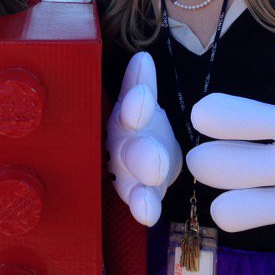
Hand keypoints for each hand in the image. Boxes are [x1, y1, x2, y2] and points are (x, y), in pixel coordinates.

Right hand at [107, 53, 181, 226]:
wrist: (146, 153)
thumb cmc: (142, 125)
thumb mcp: (140, 103)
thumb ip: (140, 84)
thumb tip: (142, 57)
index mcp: (124, 119)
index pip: (129, 110)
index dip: (136, 104)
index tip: (143, 96)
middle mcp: (121, 147)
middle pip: (128, 151)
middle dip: (141, 156)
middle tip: (153, 164)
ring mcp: (128, 173)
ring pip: (130, 182)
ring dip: (139, 192)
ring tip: (145, 204)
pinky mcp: (139, 195)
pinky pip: (141, 203)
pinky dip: (143, 209)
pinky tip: (147, 217)